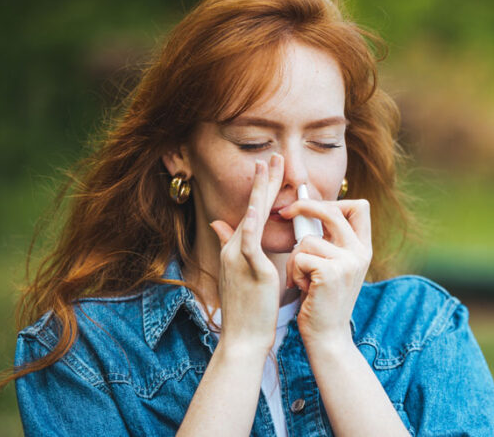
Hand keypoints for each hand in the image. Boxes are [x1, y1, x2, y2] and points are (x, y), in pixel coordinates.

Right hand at [208, 154, 283, 351]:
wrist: (243, 338)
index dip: (262, 189)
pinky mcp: (249, 270)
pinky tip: (259, 207)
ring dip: (260, 191)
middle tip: (273, 155)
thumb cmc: (246, 309)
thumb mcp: (238, 273)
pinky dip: (252, 224)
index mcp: (236, 249)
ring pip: (250, 217)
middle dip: (263, 180)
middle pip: (251, 207)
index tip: (271, 167)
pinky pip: (249, 243)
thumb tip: (220, 225)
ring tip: (267, 166)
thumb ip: (231, 247)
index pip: (251, 211)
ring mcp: (239, 258)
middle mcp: (234, 249)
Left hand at [278, 198, 371, 347]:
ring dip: (295, 259)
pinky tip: (302, 288)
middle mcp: (360, 253)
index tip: (312, 205)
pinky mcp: (330, 273)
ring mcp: (348, 262)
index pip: (360, 207)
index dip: (335, 201)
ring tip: (302, 279)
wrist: (327, 335)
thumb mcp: (334, 265)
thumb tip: (307, 206)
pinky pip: (299, 256)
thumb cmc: (322, 299)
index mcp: (363, 248)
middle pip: (332, 210)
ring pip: (307, 239)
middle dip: (304, 206)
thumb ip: (330, 240)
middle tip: (285, 212)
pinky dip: (294, 272)